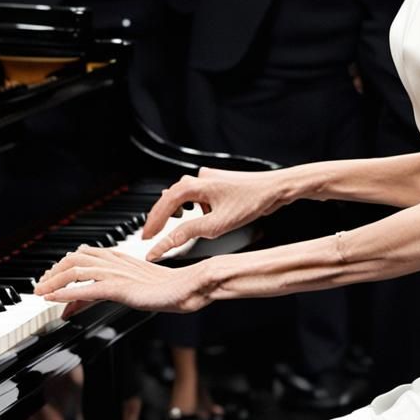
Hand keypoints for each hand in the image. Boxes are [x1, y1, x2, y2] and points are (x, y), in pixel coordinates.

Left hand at [34, 245, 209, 315]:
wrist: (190, 286)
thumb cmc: (170, 288)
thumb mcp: (138, 286)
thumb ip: (117, 287)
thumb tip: (99, 295)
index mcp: (120, 258)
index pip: (85, 256)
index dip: (65, 266)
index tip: (53, 280)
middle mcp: (115, 262)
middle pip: (76, 259)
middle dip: (54, 272)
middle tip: (41, 286)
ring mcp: (117, 274)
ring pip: (76, 271)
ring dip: (54, 282)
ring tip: (40, 293)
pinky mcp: (120, 288)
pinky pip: (87, 288)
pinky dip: (66, 293)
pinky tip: (53, 300)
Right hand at [141, 167, 287, 261]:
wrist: (274, 188)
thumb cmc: (251, 200)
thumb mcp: (217, 224)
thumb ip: (189, 232)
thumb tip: (168, 242)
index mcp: (194, 185)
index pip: (164, 204)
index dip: (153, 223)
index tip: (145, 238)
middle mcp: (199, 178)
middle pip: (170, 199)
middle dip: (159, 218)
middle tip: (151, 236)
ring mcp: (208, 179)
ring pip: (183, 196)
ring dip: (175, 212)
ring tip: (166, 228)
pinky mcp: (217, 183)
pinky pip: (196, 195)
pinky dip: (191, 207)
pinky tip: (193, 217)